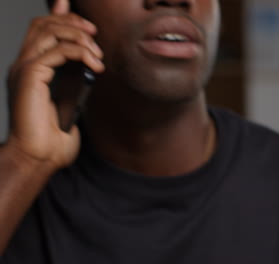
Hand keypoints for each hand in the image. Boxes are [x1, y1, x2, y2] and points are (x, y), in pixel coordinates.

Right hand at [5, 0, 104, 169]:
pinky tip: (94, 65)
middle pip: (43, 24)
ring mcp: (25, 69)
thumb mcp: (70, 104)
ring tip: (97, 54)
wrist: (39, 157)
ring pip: (49, 31)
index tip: (90, 28)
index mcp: (32, 70)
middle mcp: (25, 65)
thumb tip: (90, 71)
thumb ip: (76, 84)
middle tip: (95, 34)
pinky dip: (80, 53)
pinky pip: (57, 51)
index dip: (63, 19)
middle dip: (72, 22)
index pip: (42, 31)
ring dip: (78, 36)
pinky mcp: (30, 76)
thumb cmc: (53, 138)